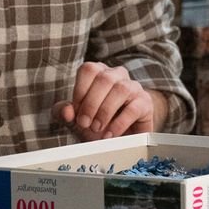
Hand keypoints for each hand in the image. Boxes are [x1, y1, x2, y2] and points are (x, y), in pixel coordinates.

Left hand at [50, 62, 168, 140]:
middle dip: (91, 104)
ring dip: (105, 111)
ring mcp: (134, 87)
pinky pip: (134, 108)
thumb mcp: (74, 119)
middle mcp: (118, 75)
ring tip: (97, 129)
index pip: (89, 69)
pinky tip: (109, 134)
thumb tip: (66, 111)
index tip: (75, 112)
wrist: (119, 138)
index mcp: (99, 73)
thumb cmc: (96, 123)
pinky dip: (119, 123)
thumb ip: (63, 112)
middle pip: (105, 78)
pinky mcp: (145, 103)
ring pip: (121, 89)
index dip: (80, 91)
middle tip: (85, 124)